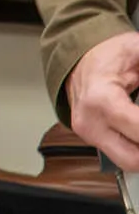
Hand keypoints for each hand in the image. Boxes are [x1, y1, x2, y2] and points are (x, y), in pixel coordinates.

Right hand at [67, 31, 138, 169]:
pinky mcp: (91, 139)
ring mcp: (87, 134)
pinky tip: (138, 130)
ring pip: (128, 162)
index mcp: (100, 100)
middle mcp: (89, 122)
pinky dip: (137, 147)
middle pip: (133, 159)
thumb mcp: (138, 52)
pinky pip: (121, 154)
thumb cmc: (109, 55)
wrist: (81, 58)